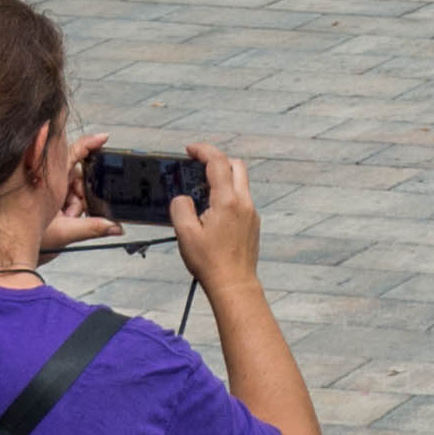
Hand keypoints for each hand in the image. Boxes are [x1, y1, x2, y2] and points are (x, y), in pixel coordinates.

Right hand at [163, 141, 266, 287]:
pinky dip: (228, 194)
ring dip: (223, 178)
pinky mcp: (253, 223)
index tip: (190, 149)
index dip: (203, 150)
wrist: (234, 284)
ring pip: (241, 182)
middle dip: (217, 160)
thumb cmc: (210, 262)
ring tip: (201, 191)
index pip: (217, 162)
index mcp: (227, 201)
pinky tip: (213, 210)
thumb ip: (180, 208)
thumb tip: (183, 198)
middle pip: (236, 165)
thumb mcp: (185, 234)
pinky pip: (242, 199)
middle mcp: (244, 202)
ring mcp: (251, 213)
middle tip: (198, 166)